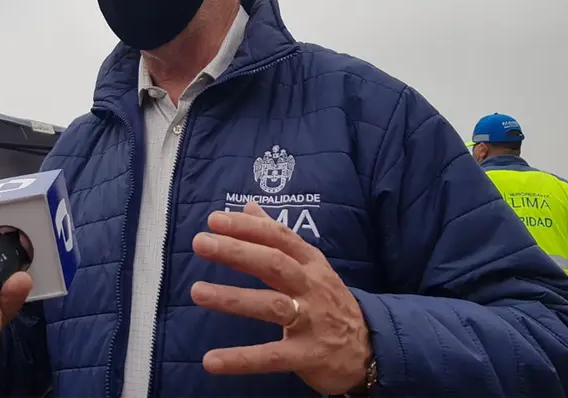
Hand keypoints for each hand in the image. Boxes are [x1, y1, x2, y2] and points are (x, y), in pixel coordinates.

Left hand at [190, 202, 371, 394]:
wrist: (369, 348)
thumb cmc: (328, 300)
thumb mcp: (309, 264)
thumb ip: (278, 237)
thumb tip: (249, 206)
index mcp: (310, 262)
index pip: (279, 237)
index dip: (248, 227)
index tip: (215, 219)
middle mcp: (312, 287)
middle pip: (274, 264)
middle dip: (237, 251)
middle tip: (201, 243)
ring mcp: (312, 321)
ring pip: (271, 305)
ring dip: (233, 298)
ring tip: (197, 291)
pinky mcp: (308, 355)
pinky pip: (271, 357)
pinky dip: (241, 359)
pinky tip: (211, 361)